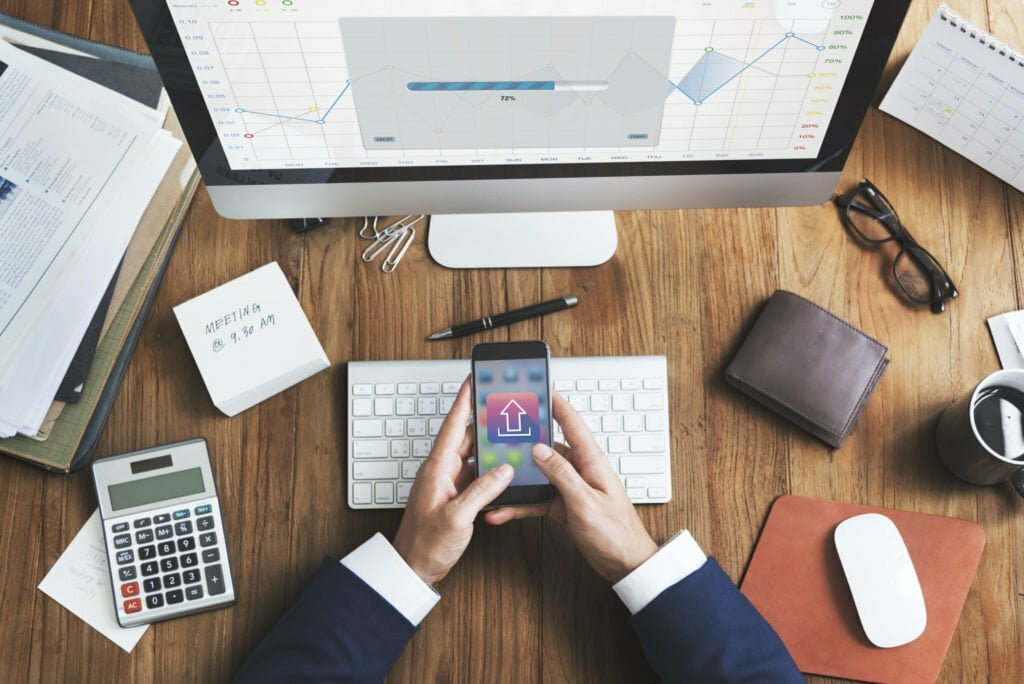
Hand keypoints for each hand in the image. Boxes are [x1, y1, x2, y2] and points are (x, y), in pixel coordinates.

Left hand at [393, 378, 513, 585]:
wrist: (413, 568)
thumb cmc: (425, 544)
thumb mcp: (456, 517)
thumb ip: (482, 491)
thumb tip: (503, 469)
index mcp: (437, 469)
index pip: (452, 426)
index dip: (463, 400)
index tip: (472, 379)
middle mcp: (441, 471)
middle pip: (466, 438)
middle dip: (484, 421)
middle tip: (502, 406)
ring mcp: (448, 483)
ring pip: (472, 456)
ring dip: (489, 448)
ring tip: (509, 435)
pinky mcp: (455, 496)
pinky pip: (475, 475)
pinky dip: (489, 470)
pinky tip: (503, 470)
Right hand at [484, 392, 657, 582]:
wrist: (625, 564)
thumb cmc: (615, 534)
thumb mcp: (586, 503)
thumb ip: (562, 474)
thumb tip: (539, 449)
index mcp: (591, 461)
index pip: (572, 423)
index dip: (556, 403)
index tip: (540, 387)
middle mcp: (580, 470)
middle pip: (548, 447)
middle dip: (524, 439)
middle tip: (501, 429)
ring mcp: (570, 488)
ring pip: (537, 474)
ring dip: (517, 478)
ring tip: (494, 476)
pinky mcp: (563, 505)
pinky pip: (537, 499)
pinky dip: (520, 504)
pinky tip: (503, 511)